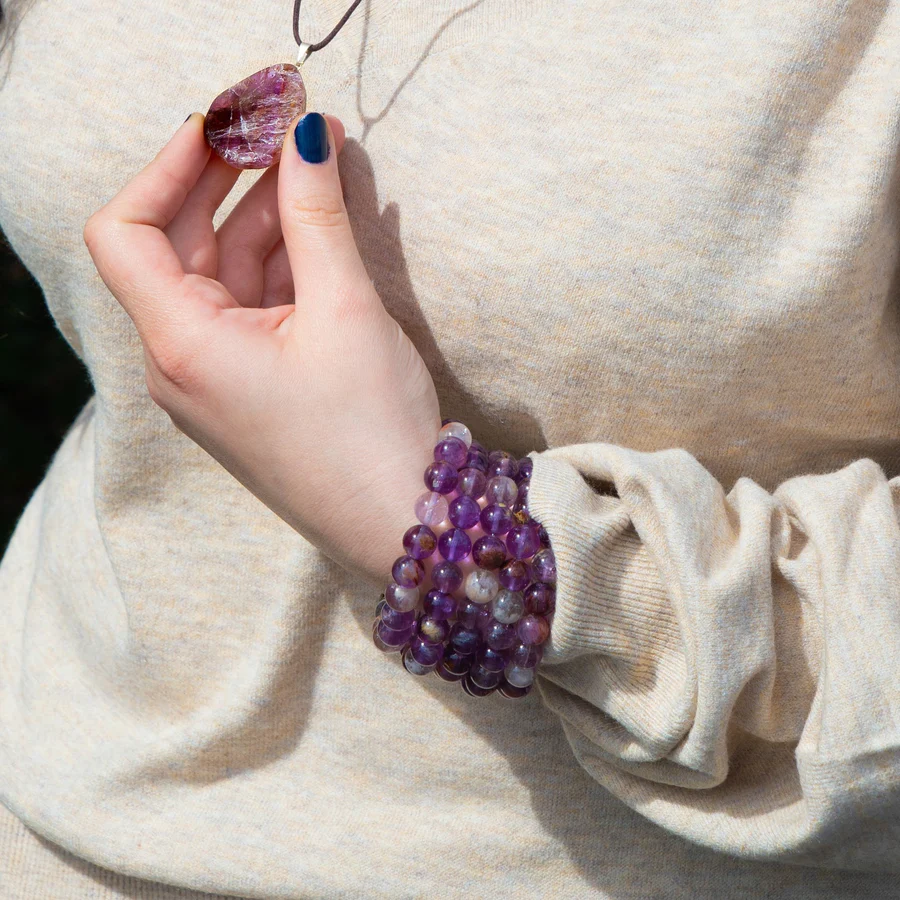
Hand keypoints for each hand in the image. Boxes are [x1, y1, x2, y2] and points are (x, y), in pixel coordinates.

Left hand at [83, 112, 440, 584]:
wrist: (402, 523)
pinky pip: (250, 308)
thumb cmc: (369, 432)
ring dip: (263, 219)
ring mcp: (216, 379)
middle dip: (228, 182)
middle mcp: (182, 364)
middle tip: (282, 129)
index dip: (168, 165)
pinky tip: (319, 231)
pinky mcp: (250, 388)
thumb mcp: (345, 311)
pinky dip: (279, 265)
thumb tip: (306, 135)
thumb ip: (316, 216)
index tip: (226, 123)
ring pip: (221, 275)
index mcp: (182, 347)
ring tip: (315, 168)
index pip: (127, 232)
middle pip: (179, 246)